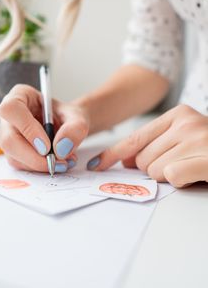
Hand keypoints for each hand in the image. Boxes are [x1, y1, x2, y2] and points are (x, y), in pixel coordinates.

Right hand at [0, 84, 88, 172]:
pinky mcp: (13, 152)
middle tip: (55, 162)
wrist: (67, 127)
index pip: (12, 109)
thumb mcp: (77, 117)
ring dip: (39, 165)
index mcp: (20, 96)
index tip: (46, 146)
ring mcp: (8, 135)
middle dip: (33, 156)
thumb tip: (61, 148)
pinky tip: (56, 163)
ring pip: (13, 156)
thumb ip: (75, 128)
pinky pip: (21, 165)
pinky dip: (39, 168)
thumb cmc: (67, 116)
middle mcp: (9, 116)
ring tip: (63, 162)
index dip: (27, 129)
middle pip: (9, 139)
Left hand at [87, 105, 207, 187]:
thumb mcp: (184, 139)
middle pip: (141, 159)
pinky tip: (197, 173)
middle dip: (154, 169)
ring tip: (191, 167)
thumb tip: (123, 159)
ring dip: (169, 176)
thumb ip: (154, 145)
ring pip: (154, 171)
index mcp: (178, 115)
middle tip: (179, 164)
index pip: (134, 138)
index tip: (97, 165)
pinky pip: (172, 176)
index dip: (112, 154)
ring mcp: (198, 139)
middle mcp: (187, 122)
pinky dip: (182, 180)